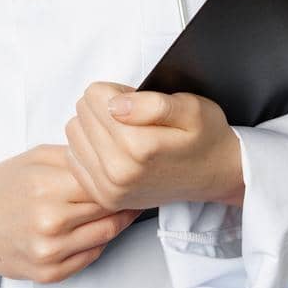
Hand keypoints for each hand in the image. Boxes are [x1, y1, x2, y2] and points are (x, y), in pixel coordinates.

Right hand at [0, 144, 142, 282]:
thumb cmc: (1, 190)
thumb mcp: (34, 158)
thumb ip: (73, 155)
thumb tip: (108, 155)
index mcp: (46, 187)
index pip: (102, 181)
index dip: (119, 175)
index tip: (131, 171)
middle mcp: (49, 222)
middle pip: (107, 208)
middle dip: (124, 196)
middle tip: (136, 187)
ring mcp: (50, 251)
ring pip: (106, 233)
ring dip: (120, 219)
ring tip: (125, 206)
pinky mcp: (50, 272)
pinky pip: (92, 255)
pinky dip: (101, 240)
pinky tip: (99, 226)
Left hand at [63, 81, 245, 211]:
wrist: (214, 174)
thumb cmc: (203, 136)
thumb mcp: (191, 108)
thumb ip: (152, 104)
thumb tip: (115, 105)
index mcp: (138, 147)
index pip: (94, 96)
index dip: (116, 90)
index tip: (136, 101)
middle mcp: (119, 172)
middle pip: (82, 112)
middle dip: (104, 106)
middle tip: (134, 117)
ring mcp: (110, 189)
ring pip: (74, 132)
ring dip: (95, 125)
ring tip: (125, 131)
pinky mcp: (104, 197)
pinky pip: (73, 157)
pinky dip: (89, 147)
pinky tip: (114, 148)